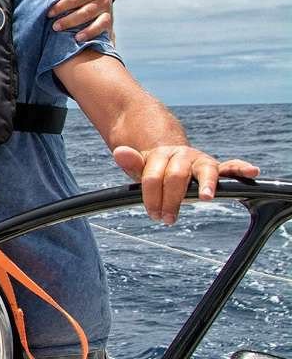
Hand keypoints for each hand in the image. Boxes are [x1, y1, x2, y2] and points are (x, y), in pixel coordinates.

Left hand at [49, 0, 113, 41]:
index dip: (62, 6)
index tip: (49, 13)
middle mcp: (103, 1)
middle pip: (86, 12)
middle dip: (69, 21)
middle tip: (55, 27)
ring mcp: (108, 11)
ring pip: (99, 23)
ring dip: (88, 32)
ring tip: (75, 38)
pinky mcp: (109, 20)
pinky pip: (105, 30)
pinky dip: (97, 36)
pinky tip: (88, 43)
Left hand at [113, 145, 259, 224]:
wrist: (169, 153)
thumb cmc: (154, 168)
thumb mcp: (140, 168)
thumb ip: (132, 162)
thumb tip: (118, 152)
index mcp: (160, 155)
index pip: (153, 177)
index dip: (151, 197)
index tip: (153, 215)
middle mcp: (181, 155)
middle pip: (175, 176)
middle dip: (169, 199)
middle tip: (165, 219)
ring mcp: (200, 160)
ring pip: (203, 170)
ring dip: (205, 184)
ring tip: (206, 198)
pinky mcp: (215, 167)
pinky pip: (230, 167)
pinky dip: (241, 168)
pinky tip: (252, 171)